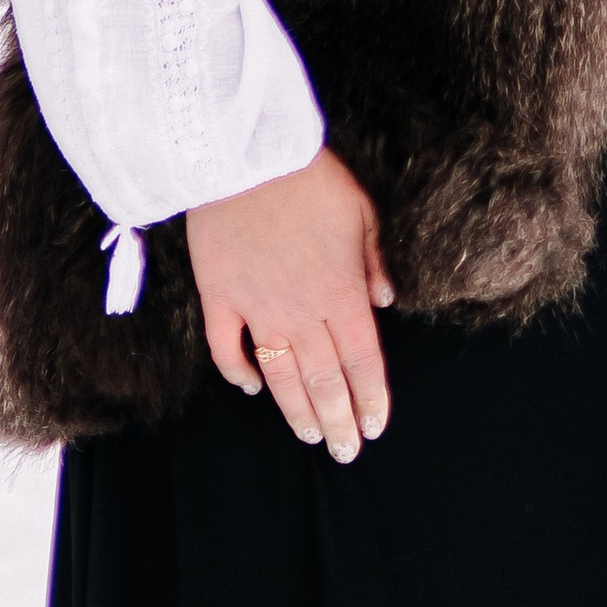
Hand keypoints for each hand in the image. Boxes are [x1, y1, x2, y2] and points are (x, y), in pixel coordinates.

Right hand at [185, 148, 394, 461]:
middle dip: (339, 419)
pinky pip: (227, 350)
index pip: (362, 360)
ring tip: (312, 435)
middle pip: (325, 379)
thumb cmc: (310, 177)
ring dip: (298, 409)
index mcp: (341, 292)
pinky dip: (239, 374)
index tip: (375, 427)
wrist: (246, 156)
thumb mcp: (362, 211)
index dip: (370, 397)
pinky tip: (252, 390)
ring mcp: (257, 309)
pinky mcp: (220, 299)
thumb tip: (386, 299)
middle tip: (346, 451)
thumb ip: (374, 261)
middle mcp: (302, 311)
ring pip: (282, 375)